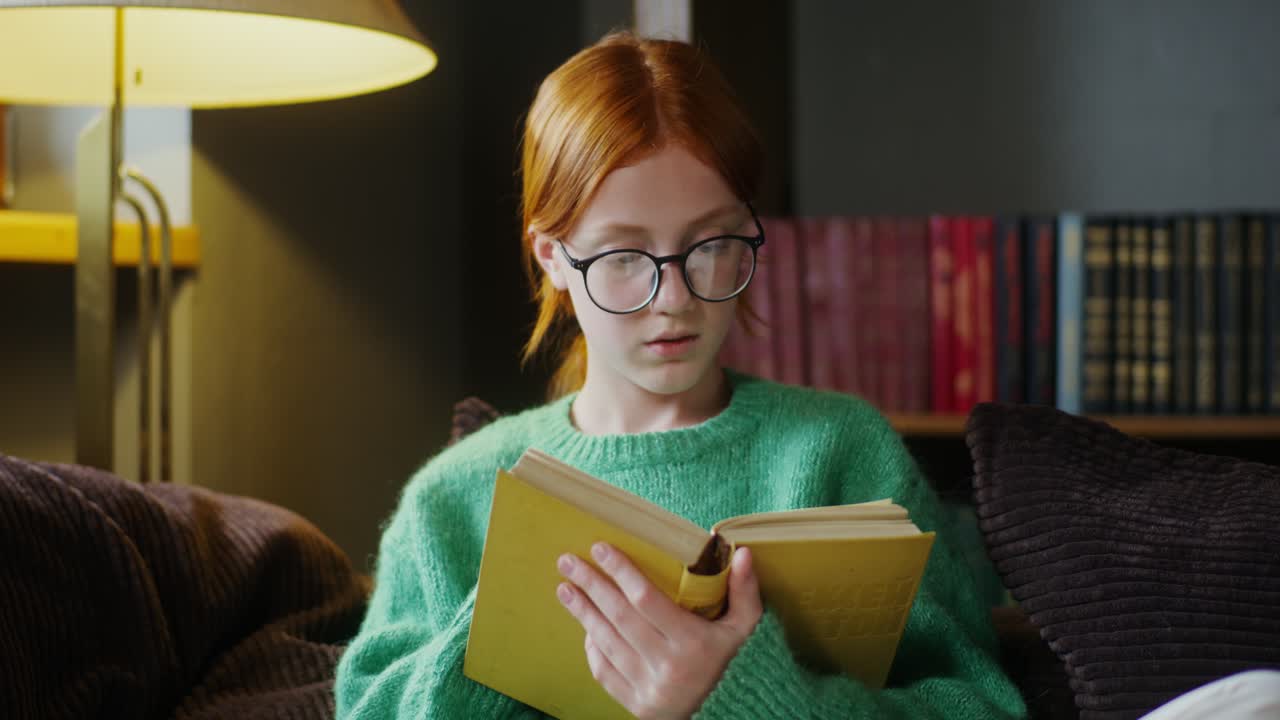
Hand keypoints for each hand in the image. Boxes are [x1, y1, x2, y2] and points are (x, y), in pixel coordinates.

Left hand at [556, 542, 762, 719]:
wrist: (730, 716)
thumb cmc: (736, 664)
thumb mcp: (746, 629)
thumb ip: (744, 590)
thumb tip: (743, 552)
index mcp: (692, 642)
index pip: (647, 599)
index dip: (621, 572)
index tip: (600, 548)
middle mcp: (667, 666)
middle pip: (619, 617)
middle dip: (591, 585)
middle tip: (567, 561)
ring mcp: (648, 688)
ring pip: (606, 642)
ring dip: (583, 612)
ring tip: (566, 589)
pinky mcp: (636, 705)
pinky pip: (604, 671)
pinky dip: (592, 647)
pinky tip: (585, 626)